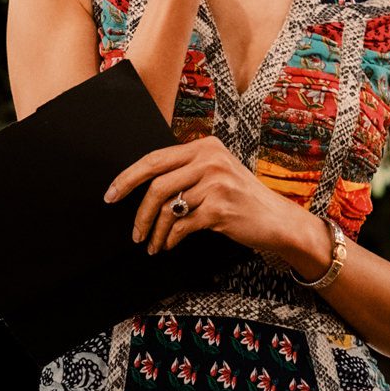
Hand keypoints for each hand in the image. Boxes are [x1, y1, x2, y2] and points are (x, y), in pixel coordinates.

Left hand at [105, 135, 299, 256]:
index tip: (112, 193)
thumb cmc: (243, 198)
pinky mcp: (219, 207)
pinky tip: (169, 245)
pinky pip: (181, 226)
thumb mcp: (217, 173)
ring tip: (151, 244)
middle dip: (138, 212)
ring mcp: (215, 182)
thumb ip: (187, 171)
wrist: (278, 219)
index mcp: (205, 146)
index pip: (155, 158)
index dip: (128, 177)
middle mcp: (210, 159)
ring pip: (167, 208)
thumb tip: (144, 187)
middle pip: (156, 184)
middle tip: (133, 233)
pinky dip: (170, 239)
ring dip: (154, 232)